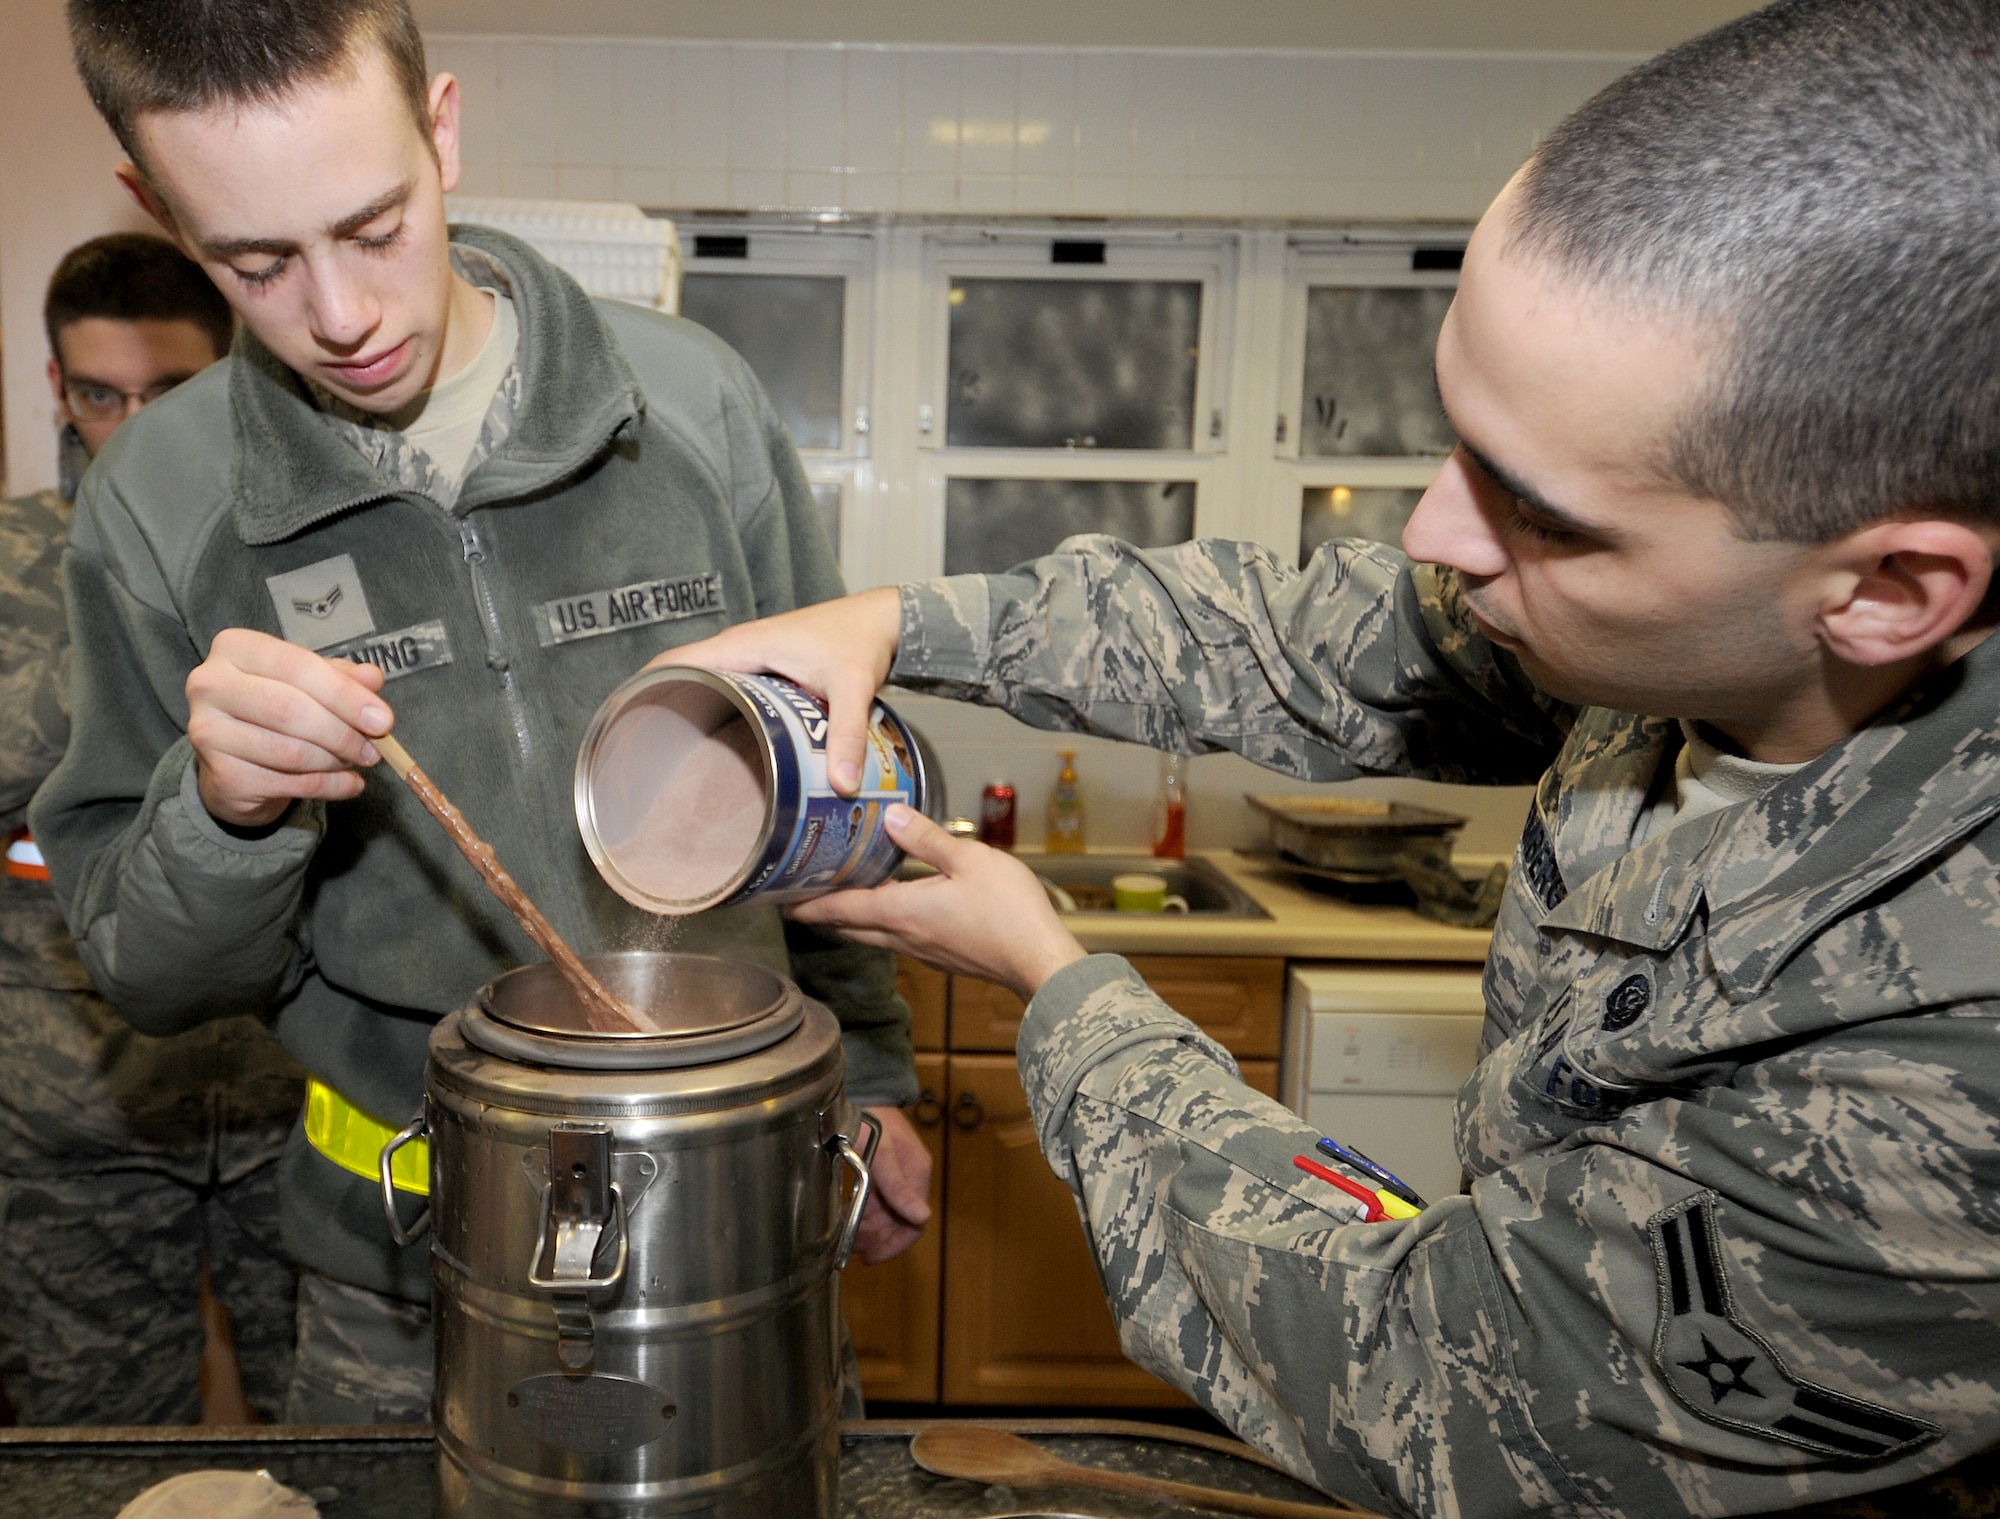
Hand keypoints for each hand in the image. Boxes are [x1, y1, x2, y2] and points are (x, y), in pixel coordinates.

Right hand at [185, 628, 393, 828]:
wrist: (235, 762)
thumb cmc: (276, 707)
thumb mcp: (311, 683)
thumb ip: (342, 677)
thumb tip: (373, 679)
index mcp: (235, 648)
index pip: (299, 667)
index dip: (346, 695)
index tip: (384, 720)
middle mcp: (210, 685)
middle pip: (290, 710)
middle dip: (343, 733)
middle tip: (375, 749)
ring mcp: (208, 732)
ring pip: (290, 751)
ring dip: (336, 761)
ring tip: (357, 761)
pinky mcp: (221, 775)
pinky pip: (289, 784)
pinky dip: (329, 786)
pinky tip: (347, 783)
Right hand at [656, 587, 901, 794]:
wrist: (886, 619)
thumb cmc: (863, 640)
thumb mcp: (853, 689)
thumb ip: (847, 736)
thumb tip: (841, 785)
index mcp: (743, 646)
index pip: (673, 662)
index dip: (643, 689)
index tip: (623, 724)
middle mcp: (741, 649)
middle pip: (683, 677)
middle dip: (662, 709)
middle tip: (646, 757)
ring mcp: (753, 658)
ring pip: (707, 685)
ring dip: (690, 711)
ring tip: (674, 758)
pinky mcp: (769, 668)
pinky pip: (730, 688)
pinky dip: (719, 710)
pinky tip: (722, 744)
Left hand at [793, 806, 1086, 1001]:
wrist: (1039, 961)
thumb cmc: (1008, 911)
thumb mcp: (969, 860)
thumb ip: (927, 839)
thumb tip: (891, 816)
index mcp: (902, 912)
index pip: (840, 909)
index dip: (808, 904)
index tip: (780, 899)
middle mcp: (904, 936)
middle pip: (849, 927)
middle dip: (821, 913)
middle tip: (799, 896)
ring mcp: (923, 950)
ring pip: (871, 935)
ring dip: (849, 919)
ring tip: (838, 898)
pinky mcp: (942, 955)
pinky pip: (897, 939)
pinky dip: (879, 924)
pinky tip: (891, 909)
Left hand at [851, 1105, 933, 1264]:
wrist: (860, 1091)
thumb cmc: (870, 1119)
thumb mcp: (883, 1154)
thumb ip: (898, 1187)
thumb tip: (922, 1218)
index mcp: (917, 1174)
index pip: (914, 1223)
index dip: (895, 1244)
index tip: (871, 1257)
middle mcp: (911, 1177)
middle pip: (899, 1221)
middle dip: (877, 1238)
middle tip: (852, 1248)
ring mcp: (896, 1174)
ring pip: (887, 1213)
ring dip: (870, 1228)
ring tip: (847, 1237)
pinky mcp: (882, 1170)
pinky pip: (878, 1201)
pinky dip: (865, 1213)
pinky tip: (848, 1218)